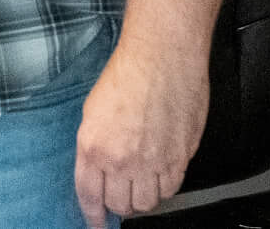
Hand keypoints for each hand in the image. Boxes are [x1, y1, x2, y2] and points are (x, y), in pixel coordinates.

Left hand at [74, 39, 206, 227]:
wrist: (162, 58)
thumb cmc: (128, 74)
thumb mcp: (92, 112)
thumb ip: (94, 147)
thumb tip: (98, 172)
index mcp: (93, 147)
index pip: (89, 196)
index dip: (92, 216)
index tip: (95, 222)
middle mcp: (122, 159)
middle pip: (120, 205)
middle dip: (118, 206)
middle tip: (120, 199)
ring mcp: (153, 161)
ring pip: (147, 202)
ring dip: (142, 200)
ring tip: (140, 187)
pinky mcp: (180, 157)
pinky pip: (171, 189)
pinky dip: (164, 189)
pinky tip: (160, 178)